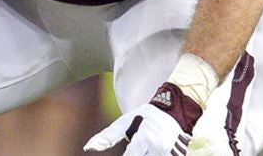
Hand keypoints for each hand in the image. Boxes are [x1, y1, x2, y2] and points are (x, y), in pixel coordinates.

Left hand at [85, 83, 201, 154]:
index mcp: (145, 138)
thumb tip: (88, 148)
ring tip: (139, 150)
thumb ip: (106, 137)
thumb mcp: (124, 123)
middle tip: (129, 152)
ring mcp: (170, 154)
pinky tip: (148, 152)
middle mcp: (159, 148)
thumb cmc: (144, 117)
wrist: (174, 110)